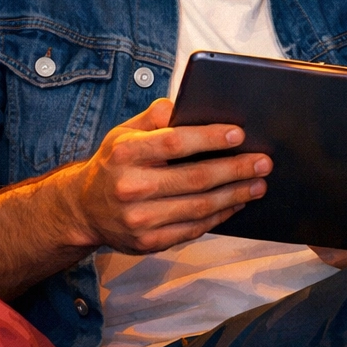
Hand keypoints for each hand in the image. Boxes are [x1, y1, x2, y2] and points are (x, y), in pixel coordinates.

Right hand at [65, 99, 271, 253]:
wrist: (83, 209)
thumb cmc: (113, 164)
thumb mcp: (124, 132)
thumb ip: (154, 116)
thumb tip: (182, 104)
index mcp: (126, 154)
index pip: (174, 142)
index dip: (209, 138)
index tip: (238, 134)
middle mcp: (131, 187)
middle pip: (194, 178)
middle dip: (235, 169)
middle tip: (263, 162)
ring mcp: (140, 219)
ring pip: (199, 207)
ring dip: (235, 195)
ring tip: (258, 183)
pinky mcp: (149, 242)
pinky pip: (193, 229)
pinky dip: (220, 216)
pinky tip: (236, 204)